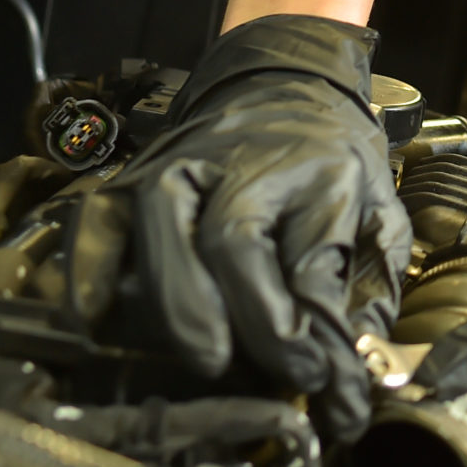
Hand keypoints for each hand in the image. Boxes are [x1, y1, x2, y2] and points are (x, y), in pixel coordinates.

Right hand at [66, 15, 408, 442]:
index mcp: (316, 167)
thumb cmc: (330, 165)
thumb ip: (368, 286)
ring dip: (178, 303)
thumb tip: (353, 377)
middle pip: (232, 240)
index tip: (316, 378)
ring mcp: (176, 164)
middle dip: (250, 319)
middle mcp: (240, 161)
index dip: (305, 327)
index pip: (305, 257)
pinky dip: (91, 269)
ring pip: (162, 228)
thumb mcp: (376, 213)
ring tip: (205, 359)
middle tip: (263, 374)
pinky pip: (98, 222)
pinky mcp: (130, 178)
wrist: (280, 88)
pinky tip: (96, 320)